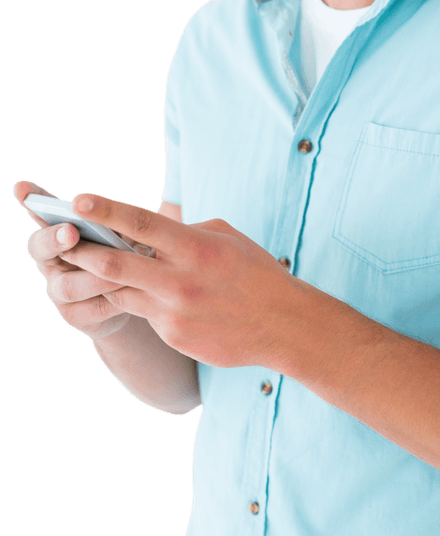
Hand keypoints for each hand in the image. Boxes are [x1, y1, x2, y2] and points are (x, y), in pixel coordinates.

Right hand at [14, 180, 132, 339]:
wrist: (137, 298)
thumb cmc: (125, 252)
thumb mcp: (121, 232)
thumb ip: (111, 223)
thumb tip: (109, 214)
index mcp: (58, 232)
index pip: (38, 211)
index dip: (30, 200)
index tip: (22, 188)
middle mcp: (50, 260)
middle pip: (39, 248)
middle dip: (55, 239)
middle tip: (71, 231)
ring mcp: (58, 291)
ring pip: (68, 285)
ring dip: (95, 276)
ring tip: (121, 271)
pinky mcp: (74, 316)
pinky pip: (91, 309)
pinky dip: (113, 300)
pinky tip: (132, 291)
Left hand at [43, 191, 298, 368]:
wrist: (282, 324)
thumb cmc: (255, 272)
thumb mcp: (225, 237)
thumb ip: (186, 230)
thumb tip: (152, 226)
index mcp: (194, 246)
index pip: (140, 223)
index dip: (105, 210)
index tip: (77, 201)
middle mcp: (179, 279)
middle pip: (114, 263)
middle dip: (82, 251)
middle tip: (62, 241)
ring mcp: (173, 311)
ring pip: (119, 291)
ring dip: (101, 279)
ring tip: (84, 267)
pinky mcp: (173, 335)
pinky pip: (142, 314)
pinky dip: (136, 301)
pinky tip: (138, 294)